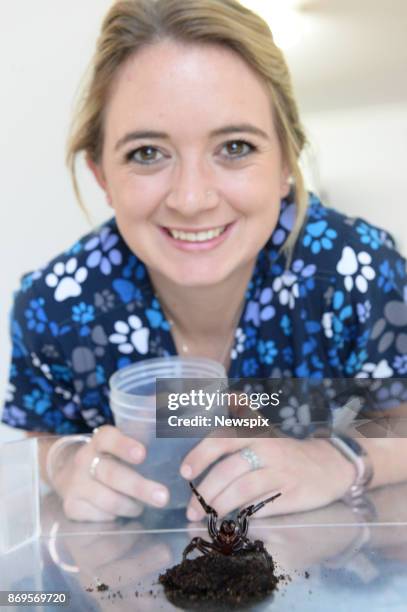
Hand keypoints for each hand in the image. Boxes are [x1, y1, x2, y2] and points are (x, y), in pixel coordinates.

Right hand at [52, 425, 169, 520]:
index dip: (125, 446)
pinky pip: (100, 517)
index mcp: (100, 439)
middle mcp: (85, 459)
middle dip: (139, 487)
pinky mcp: (72, 506)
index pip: (109, 439)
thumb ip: (145, 423)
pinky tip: (122, 512)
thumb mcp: (124, 438)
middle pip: (112, 474)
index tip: (142, 454)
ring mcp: (76, 484)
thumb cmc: (110, 455)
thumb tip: (166, 403)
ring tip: (143, 506)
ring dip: (132, 506)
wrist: (70, 473)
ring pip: (108, 500)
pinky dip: (116, 517)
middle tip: (163, 496)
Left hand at [180, 436, 354, 520]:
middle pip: (228, 469)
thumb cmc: (286, 451)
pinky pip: (261, 506)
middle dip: (205, 491)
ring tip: (207, 516)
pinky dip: (243, 514)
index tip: (184, 472)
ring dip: (220, 505)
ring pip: (242, 490)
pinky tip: (232, 520)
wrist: (329, 464)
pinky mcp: (291, 494)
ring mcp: (280, 472)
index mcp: (255, 432)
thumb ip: (238, 426)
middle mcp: (266, 449)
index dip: (200, 455)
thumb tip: (211, 424)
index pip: (222, 439)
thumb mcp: (263, 431)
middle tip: (191, 508)